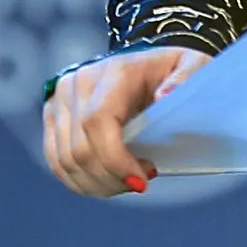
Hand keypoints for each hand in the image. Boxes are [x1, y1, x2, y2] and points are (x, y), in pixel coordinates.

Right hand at [42, 45, 212, 197]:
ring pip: (64, 161)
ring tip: (127, 182)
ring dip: (97, 183)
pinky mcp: (53, 116)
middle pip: (79, 149)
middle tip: (141, 183)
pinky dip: (80, 180)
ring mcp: (60, 100)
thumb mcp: (193, 65)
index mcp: (112, 73)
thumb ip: (186, 77)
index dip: (114, 159)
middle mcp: (77, 84)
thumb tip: (166, 95)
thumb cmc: (171, 69)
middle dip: (111, 178)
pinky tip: (107, 182)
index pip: (97, 121)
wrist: (146, 63)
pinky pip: (56, 160)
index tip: (141, 181)